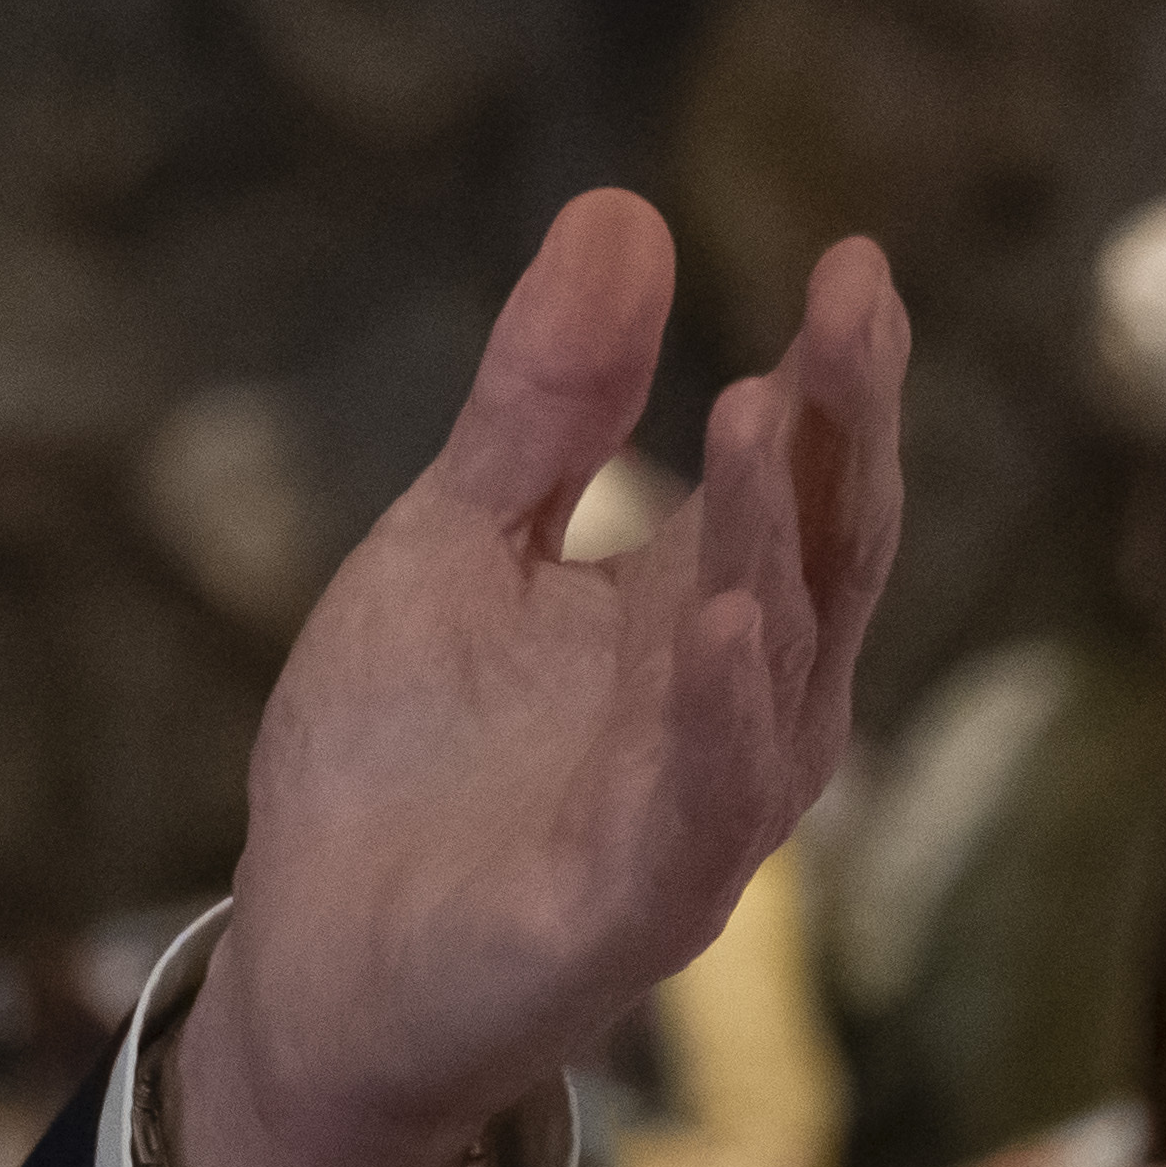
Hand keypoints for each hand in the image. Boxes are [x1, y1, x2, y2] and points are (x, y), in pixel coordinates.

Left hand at [178, 195, 901, 1166]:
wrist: (312, 959)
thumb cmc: (404, 754)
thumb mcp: (458, 536)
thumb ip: (546, 399)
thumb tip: (625, 207)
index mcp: (701, 622)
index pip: (800, 487)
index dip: (836, 377)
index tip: (853, 257)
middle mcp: (732, 717)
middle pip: (817, 559)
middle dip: (840, 431)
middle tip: (851, 299)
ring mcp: (691, 818)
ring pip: (767, 669)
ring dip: (772, 544)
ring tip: (771, 410)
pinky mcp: (620, 908)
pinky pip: (689, 807)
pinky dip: (712, 720)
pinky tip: (720, 624)